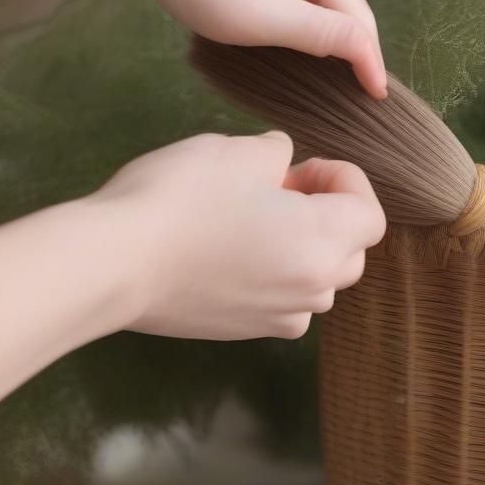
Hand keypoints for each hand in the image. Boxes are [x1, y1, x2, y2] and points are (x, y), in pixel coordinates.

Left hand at [0, 0, 386, 97]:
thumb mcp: (249, 12)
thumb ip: (314, 34)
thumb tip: (367, 52)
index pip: (363, 26)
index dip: (370, 69)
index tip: (375, 107)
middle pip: (353, 15)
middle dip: (350, 57)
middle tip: (338, 106)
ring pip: (333, 5)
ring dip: (327, 41)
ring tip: (318, 83)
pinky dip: (309, 22)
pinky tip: (295, 44)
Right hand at [87, 131, 385, 340]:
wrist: (114, 265)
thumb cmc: (178, 200)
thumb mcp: (236, 152)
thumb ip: (277, 153)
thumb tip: (282, 162)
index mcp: (322, 244)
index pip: (371, 215)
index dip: (344, 181)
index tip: (302, 167)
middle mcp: (311, 291)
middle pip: (352, 251)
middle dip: (329, 214)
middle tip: (280, 188)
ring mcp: (279, 317)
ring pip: (318, 279)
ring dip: (303, 245)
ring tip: (253, 219)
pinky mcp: (245, 332)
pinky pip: (284, 300)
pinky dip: (276, 274)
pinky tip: (231, 251)